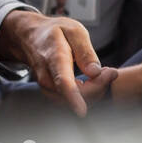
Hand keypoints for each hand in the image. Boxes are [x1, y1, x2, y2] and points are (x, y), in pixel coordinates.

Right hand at [0, 10, 118, 116]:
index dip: (73, 98)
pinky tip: (92, 81)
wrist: (30, 37)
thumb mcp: (74, 31)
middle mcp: (47, 76)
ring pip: (72, 101)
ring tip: (102, 74)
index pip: (63, 82)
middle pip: (73, 95)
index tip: (82, 111)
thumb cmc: (54, 32)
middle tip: (111, 72)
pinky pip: (70, 100)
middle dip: (98, 88)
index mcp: (54, 58)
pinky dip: (85, 94)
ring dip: (93, 91)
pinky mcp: (50, 92)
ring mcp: (47, 86)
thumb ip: (85, 52)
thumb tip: (95, 72)